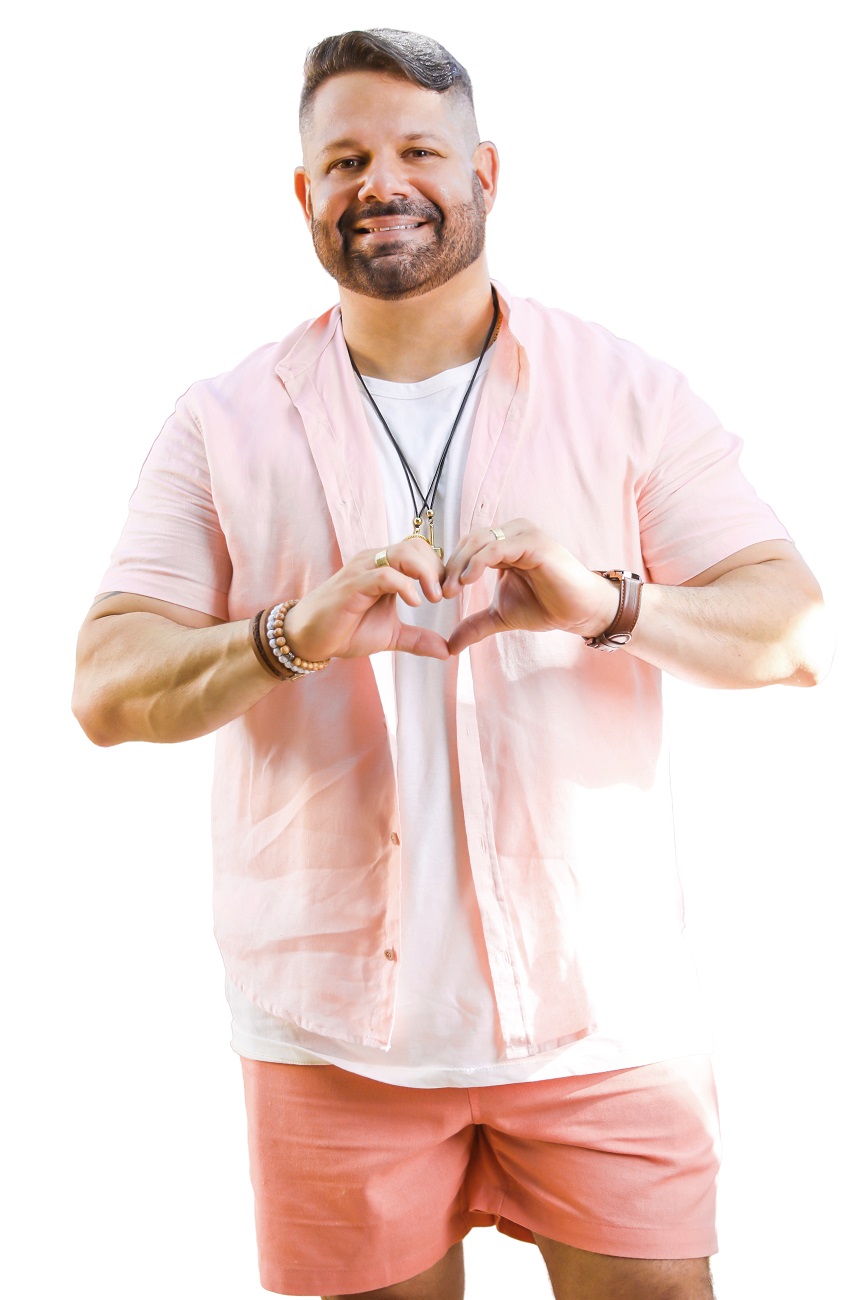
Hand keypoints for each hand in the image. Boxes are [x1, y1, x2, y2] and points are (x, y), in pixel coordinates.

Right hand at [284, 538, 449, 661]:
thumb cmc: (345, 630)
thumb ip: (418, 639)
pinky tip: (414, 603)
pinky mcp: (353, 584)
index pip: (421, 550)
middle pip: (417, 546)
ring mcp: (363, 570)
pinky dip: (405, 586)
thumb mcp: (390, 635)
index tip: (449, 593)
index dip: (440, 568)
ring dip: (425, 574)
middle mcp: (375, 561)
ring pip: (404, 553)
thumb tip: (447, 651)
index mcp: (385, 567)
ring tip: (433, 598)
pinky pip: (385, 574)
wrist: (309, 639)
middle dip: (438, 569)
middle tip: (445, 596)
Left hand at [443, 519, 618, 654]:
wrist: (579, 612)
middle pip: (469, 541)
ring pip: (479, 541)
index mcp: (503, 544)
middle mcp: (512, 534)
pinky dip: (478, 562)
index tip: (437, 593)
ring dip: (460, 565)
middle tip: (440, 593)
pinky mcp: (533, 543)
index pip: (467, 547)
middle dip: (450, 566)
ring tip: (451, 590)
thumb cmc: (546, 606)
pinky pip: (497, 548)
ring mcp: (523, 535)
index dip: (449, 567)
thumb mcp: (501, 616)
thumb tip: (450, 646)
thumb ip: (475, 624)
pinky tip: (467, 581)